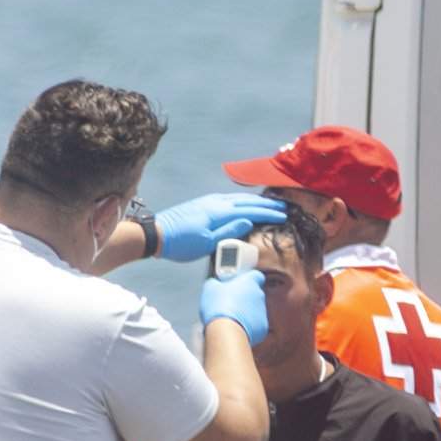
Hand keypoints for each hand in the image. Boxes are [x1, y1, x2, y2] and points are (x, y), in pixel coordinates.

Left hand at [154, 192, 286, 262]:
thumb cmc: (181, 243)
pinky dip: (242, 199)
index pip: (250, 211)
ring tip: (269, 203)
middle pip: (247, 201)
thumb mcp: (207, 243)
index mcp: (220, 212)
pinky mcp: (203, 203)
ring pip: (238, 197)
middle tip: (283, 206)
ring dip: (255, 200)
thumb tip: (249, 222)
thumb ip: (229, 232)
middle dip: (266, 203)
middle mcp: (216, 202)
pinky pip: (229, 198)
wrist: (157, 233)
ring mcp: (209, 201)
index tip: (284, 214)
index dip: (268, 213)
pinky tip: (244, 202)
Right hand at [200, 271, 268, 347]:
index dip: (247, 278)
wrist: (227, 332)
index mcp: (250, 282)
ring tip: (230, 317)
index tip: (238, 282)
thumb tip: (214, 284)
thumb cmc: (220, 308)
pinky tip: (236, 327)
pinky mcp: (262, 328)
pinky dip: (247, 326)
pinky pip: (255, 325)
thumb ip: (215, 282)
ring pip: (255, 310)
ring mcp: (262, 312)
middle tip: (229, 301)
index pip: (256, 275)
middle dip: (243, 297)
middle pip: (254, 293)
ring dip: (245, 312)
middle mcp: (259, 295)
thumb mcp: (210, 288)